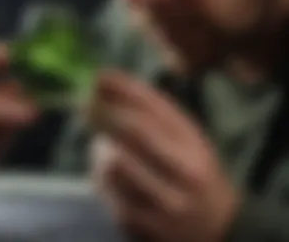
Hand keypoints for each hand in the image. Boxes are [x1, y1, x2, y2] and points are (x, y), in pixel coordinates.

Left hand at [89, 71, 239, 241]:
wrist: (213, 223)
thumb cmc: (192, 169)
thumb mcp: (185, 137)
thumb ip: (152, 113)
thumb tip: (108, 85)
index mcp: (194, 145)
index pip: (154, 108)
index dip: (123, 89)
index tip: (101, 75)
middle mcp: (184, 173)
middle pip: (132, 132)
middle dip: (104, 112)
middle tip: (85, 103)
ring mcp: (165, 203)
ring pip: (113, 163)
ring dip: (100, 149)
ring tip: (103, 146)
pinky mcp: (142, 224)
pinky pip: (107, 190)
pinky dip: (100, 174)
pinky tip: (108, 171)